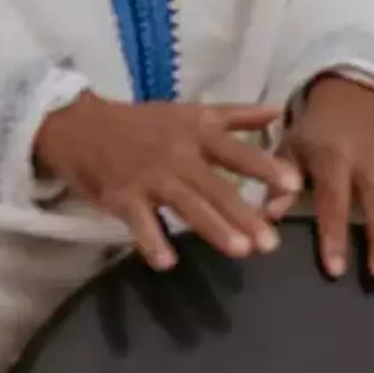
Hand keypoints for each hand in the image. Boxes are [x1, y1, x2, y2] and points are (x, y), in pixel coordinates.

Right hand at [34, 94, 299, 271]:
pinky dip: (151, 242)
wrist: (79, 125)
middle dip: (245, 214)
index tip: (294, 184)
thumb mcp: (190, 112)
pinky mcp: (121, 197)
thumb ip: (236, 115)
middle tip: (271, 242)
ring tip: (240, 250)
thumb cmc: (142, 122)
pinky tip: (167, 262)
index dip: (265, 167)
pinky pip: (139, 223)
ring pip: (186, 206)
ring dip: (213, 228)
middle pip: (216, 188)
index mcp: (197, 134)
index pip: (237, 151)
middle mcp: (177, 156)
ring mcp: (149, 178)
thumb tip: (278, 110)